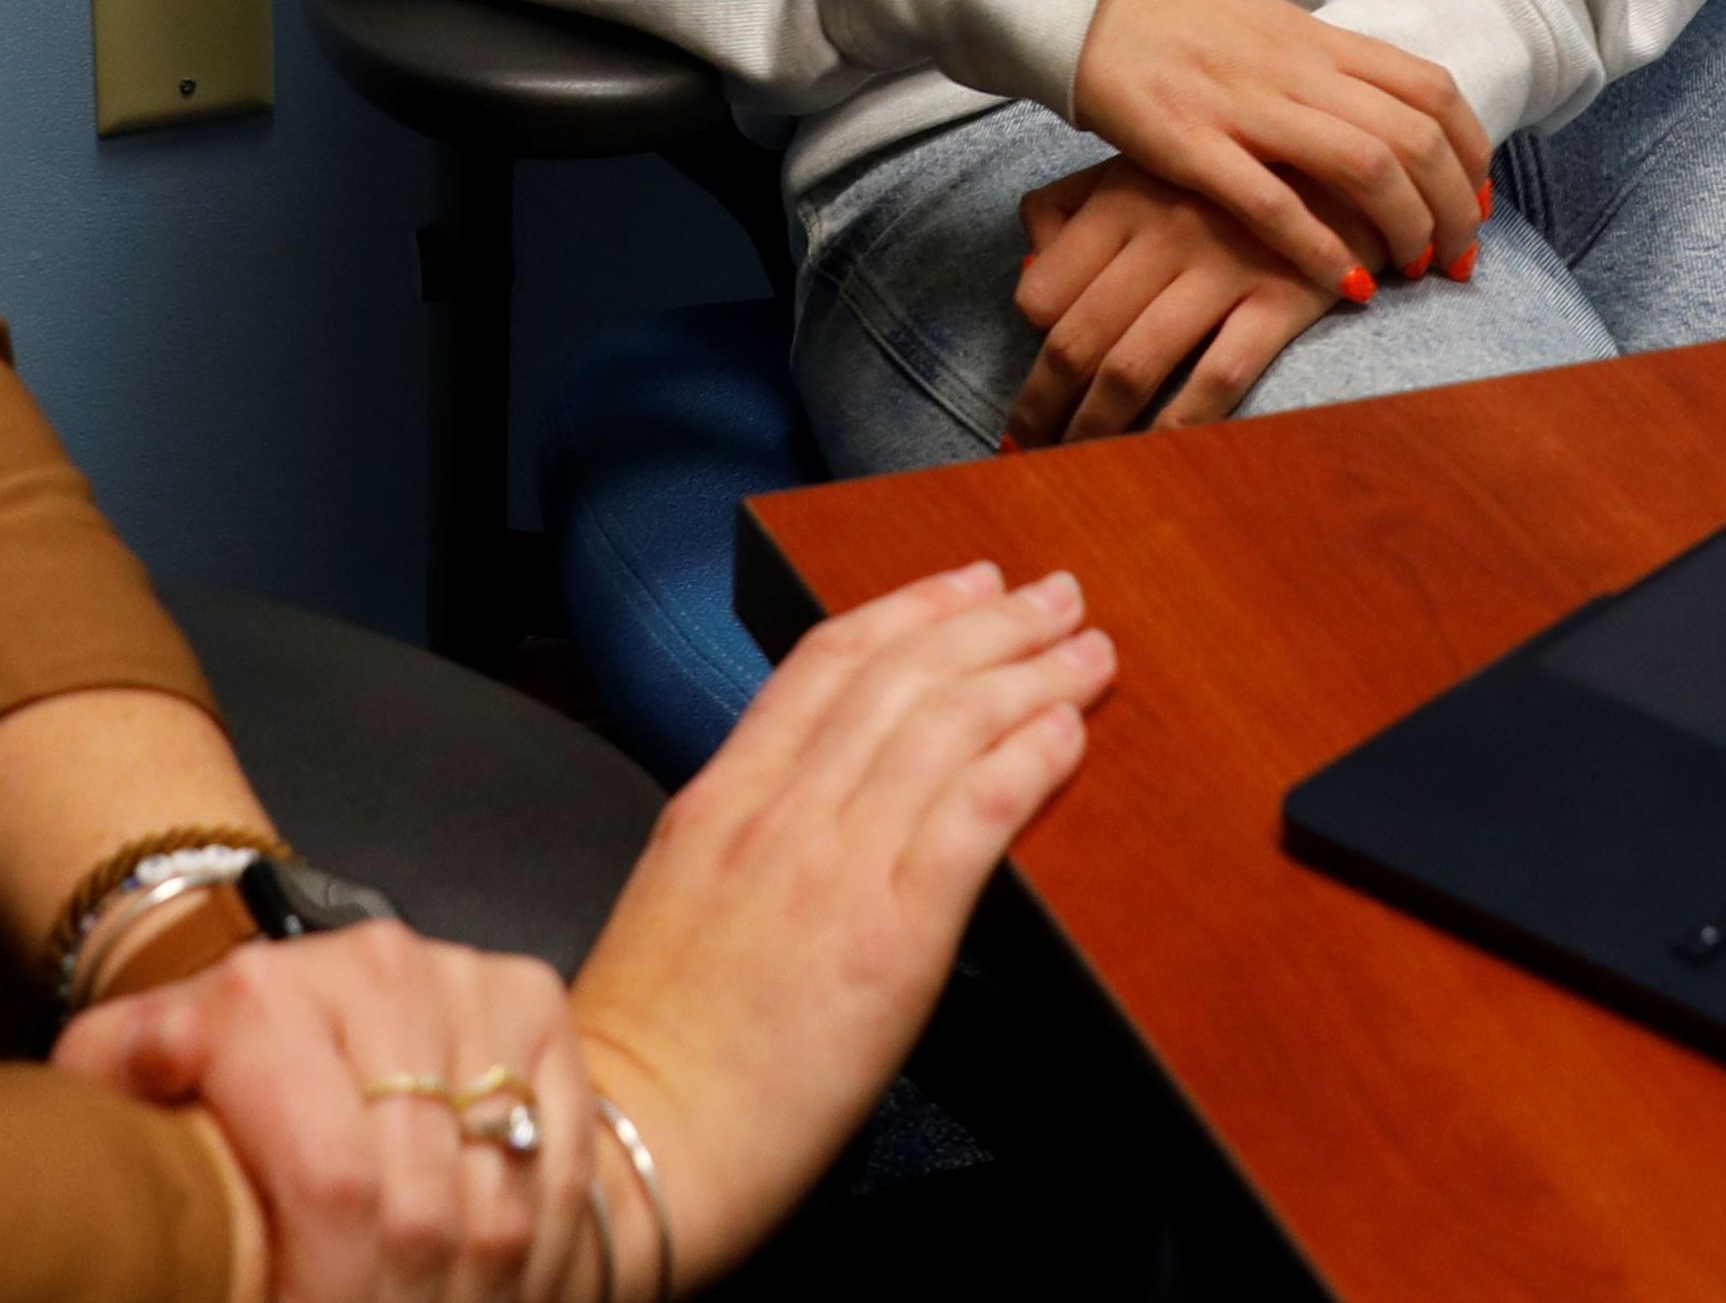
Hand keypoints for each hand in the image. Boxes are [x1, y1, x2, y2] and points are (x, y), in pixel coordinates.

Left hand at [60, 919, 591, 1302]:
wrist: (302, 990)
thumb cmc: (216, 1066)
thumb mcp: (129, 1078)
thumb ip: (113, 1087)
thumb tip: (137, 1117)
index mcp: (262, 995)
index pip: (331, 1185)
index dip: (327, 1291)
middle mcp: (377, 972)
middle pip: (421, 1213)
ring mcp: (468, 985)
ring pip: (500, 1210)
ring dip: (466, 1302)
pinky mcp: (537, 1004)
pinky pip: (561, 1176)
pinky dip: (534, 1267)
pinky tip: (483, 1293)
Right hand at [568, 562, 1118, 1281]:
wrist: (638, 1141)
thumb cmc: (653, 1049)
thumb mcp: (679, 902)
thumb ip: (747, 840)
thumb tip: (820, 814)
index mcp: (719, 802)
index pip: (824, 664)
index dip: (908, 609)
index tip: (965, 584)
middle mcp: (777, 813)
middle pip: (901, 677)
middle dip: (990, 623)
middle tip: (1054, 593)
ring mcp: (833, 866)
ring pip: (947, 727)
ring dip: (1030, 676)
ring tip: (1086, 649)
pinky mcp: (890, 933)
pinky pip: (973, 815)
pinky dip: (1026, 759)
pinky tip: (1067, 733)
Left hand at [1009, 162, 1333, 442]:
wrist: (1348, 155)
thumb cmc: (1230, 170)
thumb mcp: (1145, 164)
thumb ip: (1073, 207)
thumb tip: (1029, 275)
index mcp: (1121, 199)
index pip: (1043, 292)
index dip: (1028, 348)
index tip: (1029, 385)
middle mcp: (1162, 233)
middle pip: (1078, 341)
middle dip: (1044, 408)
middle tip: (1029, 449)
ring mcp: (1222, 267)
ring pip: (1133, 367)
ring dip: (1096, 429)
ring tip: (1078, 465)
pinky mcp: (1280, 299)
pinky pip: (1217, 377)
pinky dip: (1178, 425)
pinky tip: (1155, 455)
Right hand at [1067, 0, 1491, 291]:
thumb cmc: (1184, 21)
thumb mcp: (1273, 31)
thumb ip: (1329, 71)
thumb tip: (1388, 120)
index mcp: (1323, 40)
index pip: (1433, 90)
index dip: (1471, 153)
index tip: (1477, 202)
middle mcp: (1298, 70)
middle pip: (1416, 137)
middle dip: (1453, 208)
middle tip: (1454, 258)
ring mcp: (1246, 105)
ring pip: (1366, 165)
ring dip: (1405, 228)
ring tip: (1411, 271)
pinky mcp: (1189, 142)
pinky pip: (1272, 202)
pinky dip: (1320, 248)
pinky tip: (1344, 284)